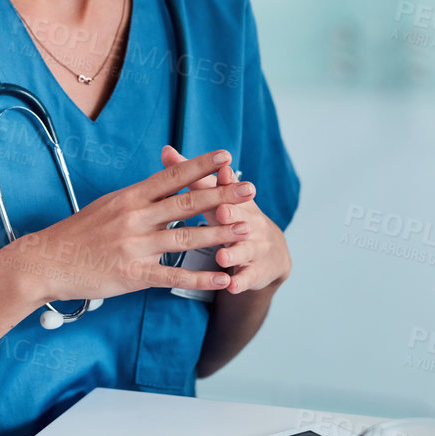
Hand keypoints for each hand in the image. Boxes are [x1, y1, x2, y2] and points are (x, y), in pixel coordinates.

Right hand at [5, 149, 254, 304]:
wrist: (47, 260)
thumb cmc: (78, 233)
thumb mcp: (107, 205)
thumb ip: (138, 198)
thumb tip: (165, 183)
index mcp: (129, 197)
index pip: (171, 176)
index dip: (200, 166)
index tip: (225, 156)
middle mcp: (134, 218)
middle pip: (186, 204)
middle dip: (222, 195)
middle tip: (250, 188)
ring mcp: (134, 246)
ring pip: (185, 239)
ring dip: (219, 234)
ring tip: (246, 229)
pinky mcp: (132, 274)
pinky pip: (173, 276)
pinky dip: (201, 278)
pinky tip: (222, 278)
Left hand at [162, 145, 289, 294]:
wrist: (269, 252)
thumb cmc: (231, 217)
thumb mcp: (214, 197)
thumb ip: (191, 176)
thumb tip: (165, 150)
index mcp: (235, 201)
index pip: (229, 188)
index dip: (226, 179)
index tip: (222, 169)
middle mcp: (249, 221)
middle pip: (240, 216)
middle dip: (232, 213)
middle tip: (222, 211)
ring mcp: (254, 247)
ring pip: (243, 249)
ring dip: (233, 251)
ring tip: (221, 256)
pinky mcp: (256, 272)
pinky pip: (247, 278)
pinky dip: (239, 281)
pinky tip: (230, 286)